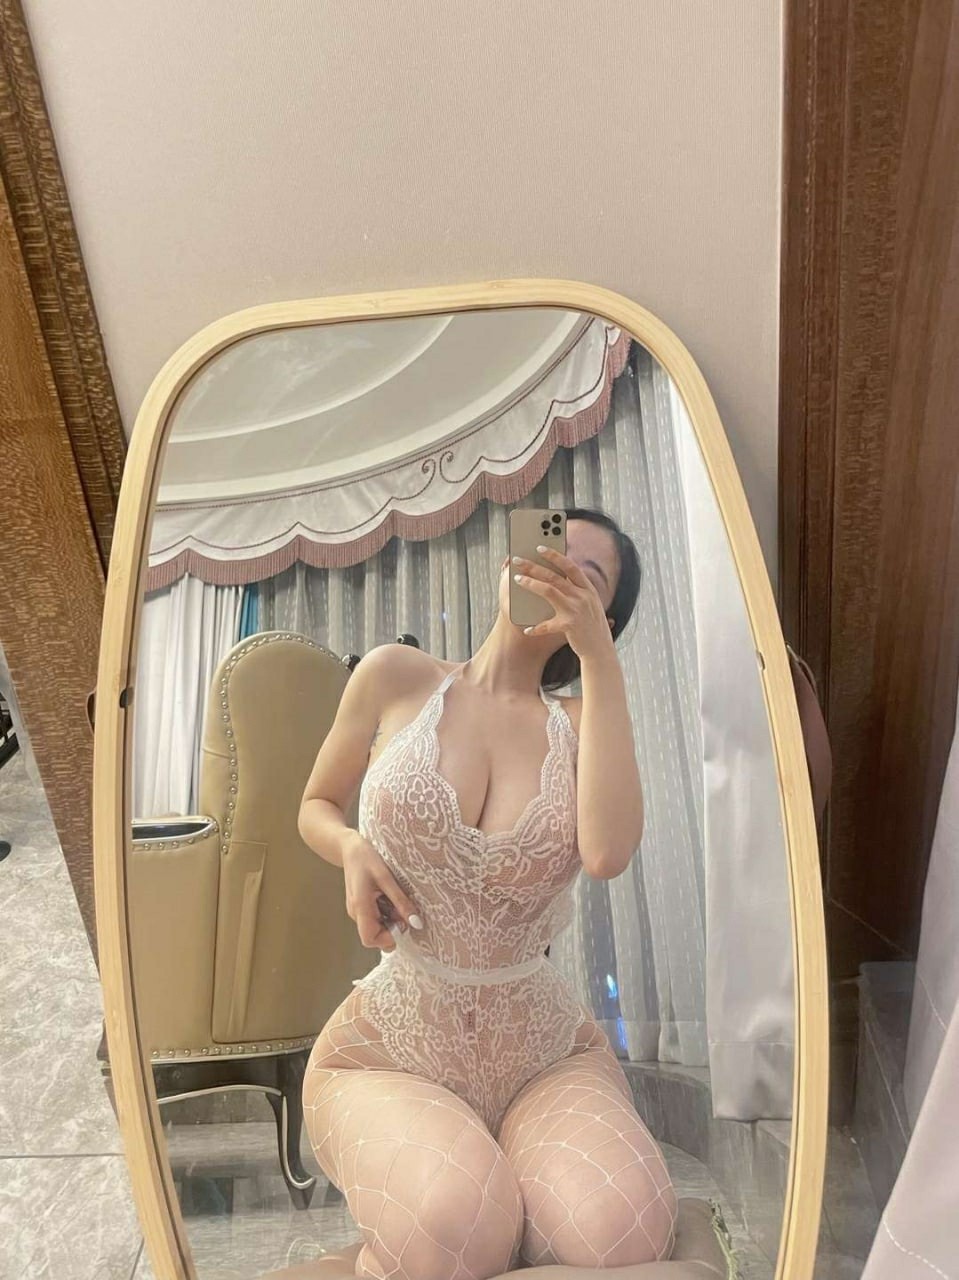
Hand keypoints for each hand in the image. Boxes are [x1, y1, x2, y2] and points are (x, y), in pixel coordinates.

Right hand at [342, 832, 422, 949]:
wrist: (348, 846)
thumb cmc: (365, 857)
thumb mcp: (386, 877)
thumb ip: (400, 901)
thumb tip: (415, 923)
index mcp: (360, 907)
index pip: (370, 939)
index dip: (387, 938)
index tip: (402, 924)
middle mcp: (356, 913)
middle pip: (375, 935)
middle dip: (392, 927)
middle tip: (402, 909)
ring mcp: (358, 910)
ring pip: (377, 926)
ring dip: (390, 918)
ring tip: (395, 897)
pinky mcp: (361, 905)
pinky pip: (376, 916)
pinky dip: (386, 911)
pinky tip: (389, 895)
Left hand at [512, 546, 615, 661]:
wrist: (601, 650)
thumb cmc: (591, 626)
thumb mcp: (589, 604)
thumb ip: (577, 591)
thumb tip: (555, 577)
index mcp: (588, 589)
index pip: (570, 566)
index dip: (555, 556)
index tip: (539, 548)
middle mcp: (583, 596)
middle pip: (554, 576)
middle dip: (534, 566)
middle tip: (518, 560)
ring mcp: (577, 610)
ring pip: (549, 590)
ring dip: (531, 583)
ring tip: (518, 579)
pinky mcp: (570, 625)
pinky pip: (547, 624)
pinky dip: (536, 627)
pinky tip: (527, 629)